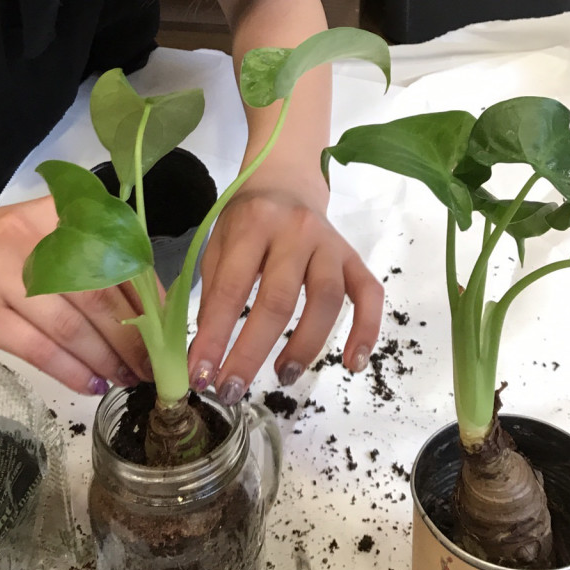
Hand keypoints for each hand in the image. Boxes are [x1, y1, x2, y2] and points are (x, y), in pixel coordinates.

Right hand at [0, 196, 150, 394]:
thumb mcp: (45, 230)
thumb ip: (92, 256)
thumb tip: (149, 307)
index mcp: (59, 213)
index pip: (118, 258)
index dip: (148, 300)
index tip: (168, 331)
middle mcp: (33, 238)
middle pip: (99, 296)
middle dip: (132, 338)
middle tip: (152, 366)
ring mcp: (3, 276)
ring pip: (71, 328)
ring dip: (105, 360)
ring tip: (125, 379)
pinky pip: (39, 349)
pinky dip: (70, 370)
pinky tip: (89, 383)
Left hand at [187, 180, 383, 404]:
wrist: (286, 180)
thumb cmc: (247, 218)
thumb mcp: (218, 241)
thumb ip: (213, 290)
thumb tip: (207, 352)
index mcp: (253, 224)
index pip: (231, 288)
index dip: (215, 336)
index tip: (200, 376)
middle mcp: (294, 231)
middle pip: (278, 300)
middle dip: (252, 352)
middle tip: (232, 390)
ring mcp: (329, 243)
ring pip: (325, 300)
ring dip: (305, 346)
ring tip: (283, 376)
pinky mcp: (353, 256)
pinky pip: (369, 294)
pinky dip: (365, 330)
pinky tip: (352, 363)